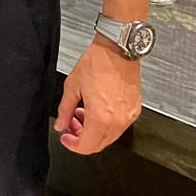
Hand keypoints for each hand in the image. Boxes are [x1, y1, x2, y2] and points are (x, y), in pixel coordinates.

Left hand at [54, 37, 141, 154]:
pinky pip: (119, 127)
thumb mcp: (72, 86)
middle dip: (82, 138)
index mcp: (101, 118)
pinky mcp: (134, 110)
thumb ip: (65, 110)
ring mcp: (128, 116)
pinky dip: (106, 124)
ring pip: (109, 137)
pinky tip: (97, 110)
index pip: (86, 146)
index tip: (66, 136)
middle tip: (71, 123)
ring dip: (94, 131)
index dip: (72, 145)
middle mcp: (118, 121)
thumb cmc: (97, 63)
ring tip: (83, 113)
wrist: (118, 49)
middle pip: (98, 145)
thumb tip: (61, 124)